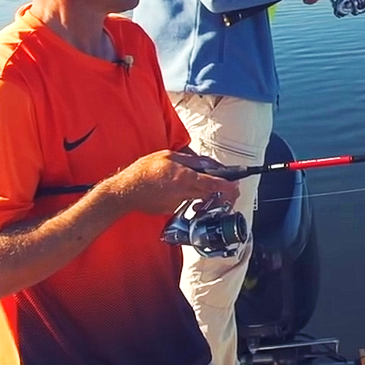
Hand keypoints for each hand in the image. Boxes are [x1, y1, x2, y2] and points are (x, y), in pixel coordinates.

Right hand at [116, 150, 239, 214]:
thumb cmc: (145, 170)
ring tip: (205, 186)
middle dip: (223, 192)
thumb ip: (191, 160)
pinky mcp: (173, 209)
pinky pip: (187, 202)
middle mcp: (184, 192)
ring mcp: (179, 203)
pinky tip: (180, 190)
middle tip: (229, 187)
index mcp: (185, 178)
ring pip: (201, 199)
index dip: (228, 187)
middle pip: (212, 195)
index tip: (236, 186)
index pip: (213, 184)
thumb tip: (208, 163)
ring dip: (207, 194)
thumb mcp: (169, 155)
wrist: (127, 191)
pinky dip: (190, 196)